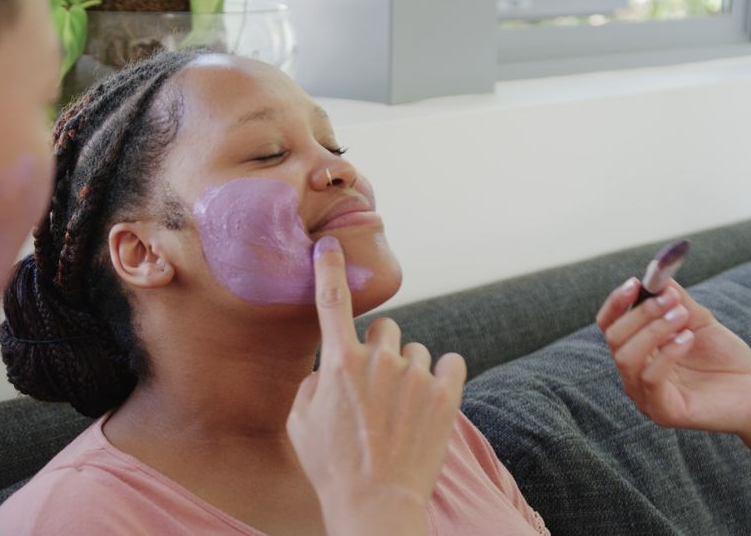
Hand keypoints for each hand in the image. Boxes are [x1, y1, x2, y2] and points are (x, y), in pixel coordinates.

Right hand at [286, 236, 466, 535]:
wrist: (376, 505)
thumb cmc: (332, 467)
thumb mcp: (300, 423)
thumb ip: (312, 382)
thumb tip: (329, 367)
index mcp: (339, 364)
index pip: (332, 302)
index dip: (329, 269)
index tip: (328, 245)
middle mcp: (378, 361)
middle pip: (384, 328)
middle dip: (380, 350)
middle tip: (376, 388)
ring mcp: (415, 377)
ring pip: (415, 350)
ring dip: (409, 370)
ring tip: (401, 409)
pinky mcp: (446, 395)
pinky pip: (450, 362)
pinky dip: (442, 376)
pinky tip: (430, 401)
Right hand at [595, 278, 750, 436]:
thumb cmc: (725, 360)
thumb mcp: (699, 322)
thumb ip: (678, 302)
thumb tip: (659, 278)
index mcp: (638, 353)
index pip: (609, 326)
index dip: (616, 303)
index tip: (636, 283)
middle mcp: (634, 375)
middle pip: (614, 338)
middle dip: (641, 313)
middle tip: (671, 298)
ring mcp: (645, 397)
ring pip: (626, 357)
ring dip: (653, 329)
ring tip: (682, 315)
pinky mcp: (663, 413)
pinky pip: (650, 378)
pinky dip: (667, 352)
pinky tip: (688, 338)